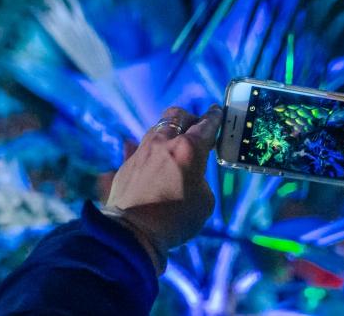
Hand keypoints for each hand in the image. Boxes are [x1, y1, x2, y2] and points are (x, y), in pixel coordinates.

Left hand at [105, 105, 222, 261]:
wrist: (132, 232)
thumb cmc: (175, 219)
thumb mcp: (204, 201)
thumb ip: (200, 179)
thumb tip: (191, 175)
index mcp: (189, 149)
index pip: (206, 125)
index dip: (214, 117)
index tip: (217, 112)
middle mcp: (164, 143)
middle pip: (177, 115)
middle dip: (189, 118)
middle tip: (195, 129)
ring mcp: (142, 151)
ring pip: (157, 129)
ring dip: (169, 133)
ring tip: (175, 147)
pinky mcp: (127, 164)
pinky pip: (142, 149)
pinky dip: (154, 152)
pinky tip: (156, 165)